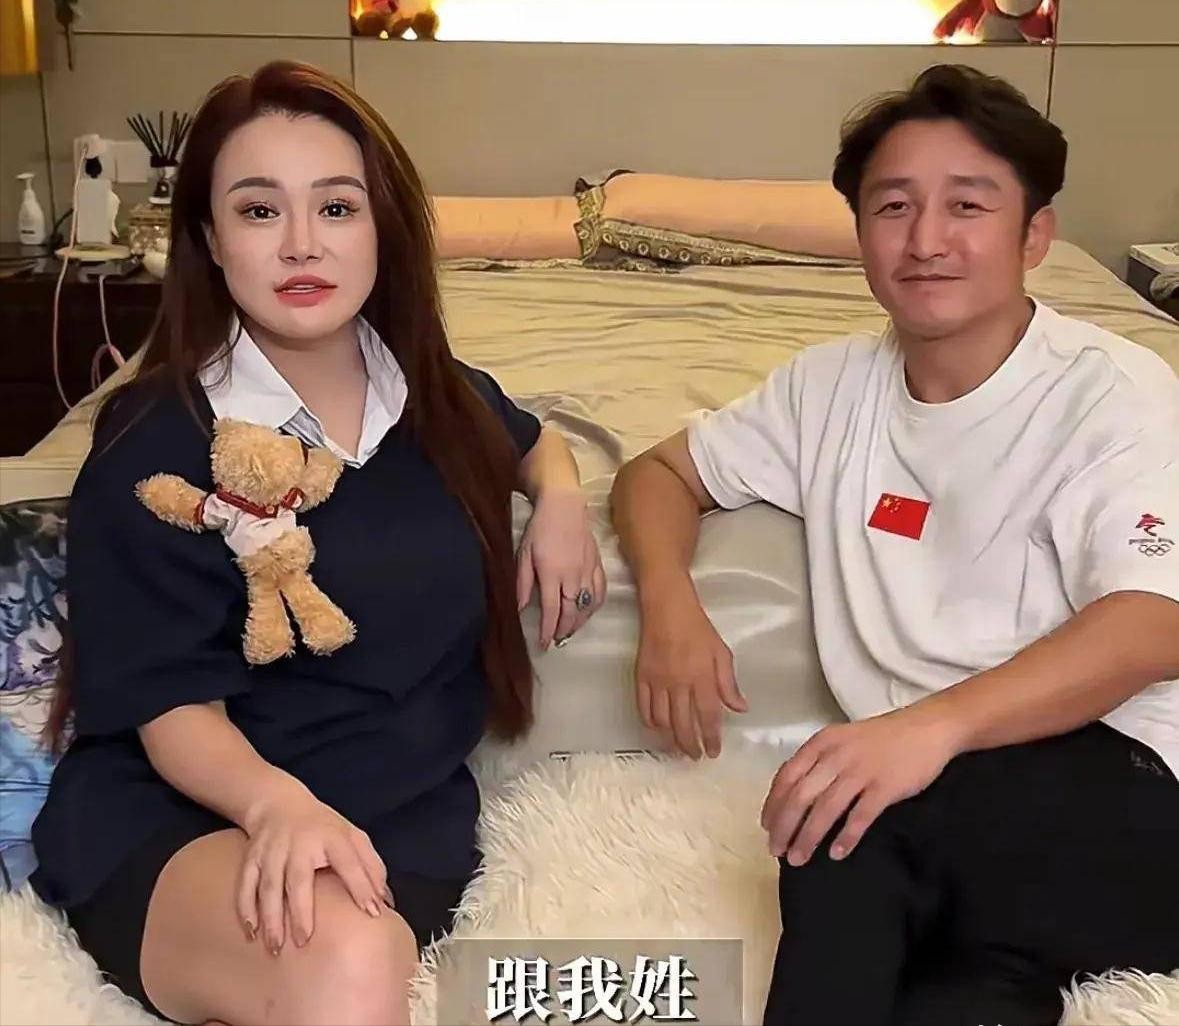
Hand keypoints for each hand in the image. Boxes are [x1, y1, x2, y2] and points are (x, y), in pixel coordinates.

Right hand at [238, 779, 387, 953]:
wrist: (278, 803)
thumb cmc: (322, 828)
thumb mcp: (352, 835)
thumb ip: (371, 865)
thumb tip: (384, 899)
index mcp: (331, 837)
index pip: (349, 862)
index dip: (362, 886)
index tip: (372, 913)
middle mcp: (299, 844)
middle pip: (298, 879)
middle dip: (300, 911)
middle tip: (303, 942)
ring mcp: (272, 851)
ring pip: (269, 886)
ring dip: (270, 917)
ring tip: (274, 947)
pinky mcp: (251, 858)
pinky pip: (245, 884)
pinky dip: (246, 908)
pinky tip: (250, 931)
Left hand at [516, 488, 605, 649]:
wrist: (563, 505)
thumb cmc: (539, 528)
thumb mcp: (523, 554)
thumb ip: (523, 583)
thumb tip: (521, 608)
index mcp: (551, 574)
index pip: (552, 610)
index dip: (548, 630)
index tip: (544, 644)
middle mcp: (572, 575)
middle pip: (571, 612)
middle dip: (564, 630)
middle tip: (557, 640)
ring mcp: (587, 570)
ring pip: (587, 604)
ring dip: (579, 621)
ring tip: (571, 630)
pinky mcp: (597, 563)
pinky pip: (600, 591)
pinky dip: (595, 605)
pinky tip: (589, 611)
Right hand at [636, 583, 746, 758]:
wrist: (667, 607)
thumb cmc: (698, 628)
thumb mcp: (722, 653)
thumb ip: (729, 683)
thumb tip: (740, 708)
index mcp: (702, 676)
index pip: (708, 716)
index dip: (711, 738)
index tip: (713, 751)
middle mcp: (679, 682)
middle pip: (683, 724)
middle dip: (690, 745)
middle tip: (696, 756)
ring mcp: (657, 681)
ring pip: (662, 721)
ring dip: (670, 739)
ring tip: (678, 747)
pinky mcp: (641, 676)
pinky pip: (643, 708)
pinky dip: (650, 723)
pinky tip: (658, 729)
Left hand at [760, 705, 960, 865]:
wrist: (928, 728)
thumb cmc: (882, 739)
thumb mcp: (842, 740)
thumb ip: (819, 762)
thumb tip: (793, 795)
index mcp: (821, 743)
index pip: (786, 776)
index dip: (773, 805)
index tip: (767, 827)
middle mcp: (836, 756)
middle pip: (800, 796)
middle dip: (784, 827)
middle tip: (776, 851)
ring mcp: (861, 771)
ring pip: (825, 809)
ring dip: (808, 837)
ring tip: (798, 859)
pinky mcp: (885, 786)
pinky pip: (860, 816)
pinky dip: (846, 837)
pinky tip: (837, 853)